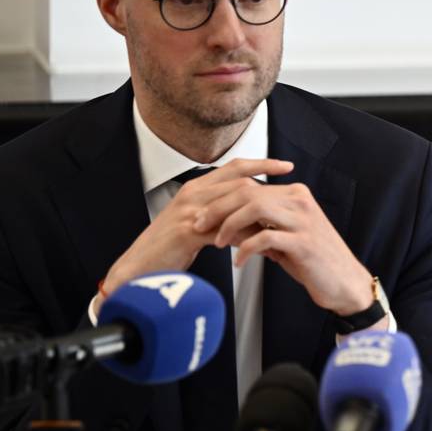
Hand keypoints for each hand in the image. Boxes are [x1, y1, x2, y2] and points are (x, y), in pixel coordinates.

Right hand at [100, 158, 294, 308]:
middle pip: (239, 180)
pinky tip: (257, 246)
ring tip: (279, 227)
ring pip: (235, 203)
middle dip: (270, 186)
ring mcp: (189, 211)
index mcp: (196, 187)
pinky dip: (244, 239)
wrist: (139, 267)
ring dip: (260, 217)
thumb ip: (219, 212)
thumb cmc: (169, 246)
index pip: (235, 166)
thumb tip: (251, 211)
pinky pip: (225, 230)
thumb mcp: (196, 221)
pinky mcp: (187, 231)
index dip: (262, 163)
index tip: (285, 166)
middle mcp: (192, 193)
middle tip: (292, 192)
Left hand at [194, 179, 374, 315]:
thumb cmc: (316, 261)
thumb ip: (266, 223)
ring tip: (219, 242)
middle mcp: (300, 202)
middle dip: (217, 208)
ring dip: (229, 225)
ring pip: (254, 208)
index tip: (202, 215)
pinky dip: (246, 248)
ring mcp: (303, 221)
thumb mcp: (289, 235)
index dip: (220, 199)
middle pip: (247, 192)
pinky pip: (264, 238)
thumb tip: (232, 221)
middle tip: (200, 225)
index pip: (249, 185)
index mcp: (295, 195)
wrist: (345, 282)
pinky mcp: (303, 243)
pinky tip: (239, 261)